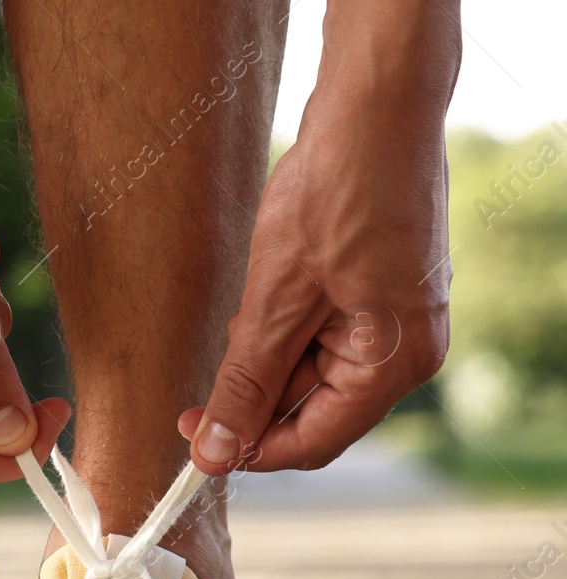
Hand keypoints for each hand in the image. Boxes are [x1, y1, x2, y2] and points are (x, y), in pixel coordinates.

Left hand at [182, 71, 452, 472]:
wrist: (374, 106)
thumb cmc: (336, 196)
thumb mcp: (276, 302)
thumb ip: (245, 384)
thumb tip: (216, 454)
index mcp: (394, 366)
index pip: (313, 443)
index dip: (248, 447)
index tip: (192, 438)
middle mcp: (404, 352)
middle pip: (310, 410)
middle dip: (252, 396)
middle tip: (199, 380)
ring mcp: (392, 321)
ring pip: (308, 372)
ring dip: (263, 356)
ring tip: (252, 303)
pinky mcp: (374, 293)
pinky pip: (317, 335)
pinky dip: (280, 327)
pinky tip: (266, 291)